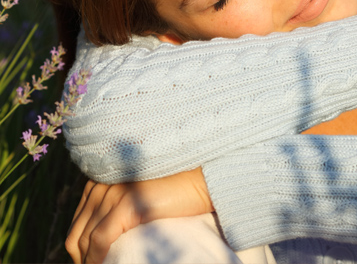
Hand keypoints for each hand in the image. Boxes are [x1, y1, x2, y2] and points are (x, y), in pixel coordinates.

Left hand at [65, 167, 211, 263]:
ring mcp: (113, 193)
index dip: (80, 248)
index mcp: (102, 179)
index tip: (91, 262)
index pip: (77, 222)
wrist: (200, 182)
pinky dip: (97, 258)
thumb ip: (116, 205)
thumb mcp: (137, 196)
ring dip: (89, 261)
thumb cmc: (173, 192)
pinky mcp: (126, 204)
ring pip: (85, 239)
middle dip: (82, 258)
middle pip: (77, 233)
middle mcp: (103, 184)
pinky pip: (100, 239)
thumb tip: (97, 240)